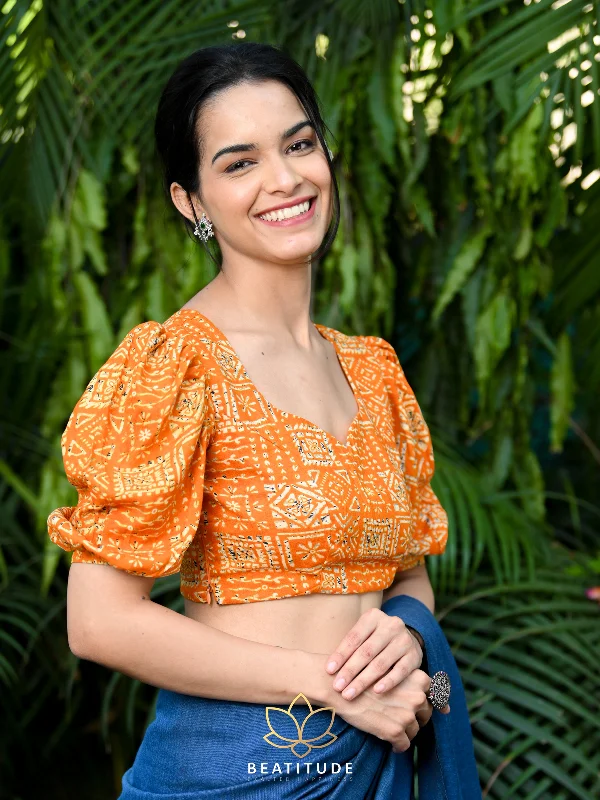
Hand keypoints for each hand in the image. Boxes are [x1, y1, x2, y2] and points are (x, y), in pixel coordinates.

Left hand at [324, 607, 448, 712]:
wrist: (405, 638)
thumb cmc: (375, 640)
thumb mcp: (363, 636)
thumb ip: (349, 647)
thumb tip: (329, 669)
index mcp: (373, 616)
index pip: (354, 637)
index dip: (340, 654)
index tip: (328, 671)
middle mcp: (391, 625)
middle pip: (366, 651)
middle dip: (350, 671)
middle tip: (337, 687)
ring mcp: (404, 640)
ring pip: (381, 663)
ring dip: (363, 680)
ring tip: (350, 694)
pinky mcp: (415, 655)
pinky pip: (400, 671)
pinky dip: (388, 682)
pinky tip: (376, 691)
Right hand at [327, 667, 434, 752]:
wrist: (338, 685)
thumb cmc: (362, 676)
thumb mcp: (391, 672)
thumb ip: (413, 684)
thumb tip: (443, 706)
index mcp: (418, 679)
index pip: (438, 694)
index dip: (437, 704)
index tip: (440, 711)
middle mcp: (417, 697)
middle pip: (426, 713)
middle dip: (416, 717)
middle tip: (400, 716)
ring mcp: (407, 715)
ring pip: (415, 730)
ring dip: (405, 730)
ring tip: (389, 725)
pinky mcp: (395, 731)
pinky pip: (404, 745)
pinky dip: (398, 746)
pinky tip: (390, 743)